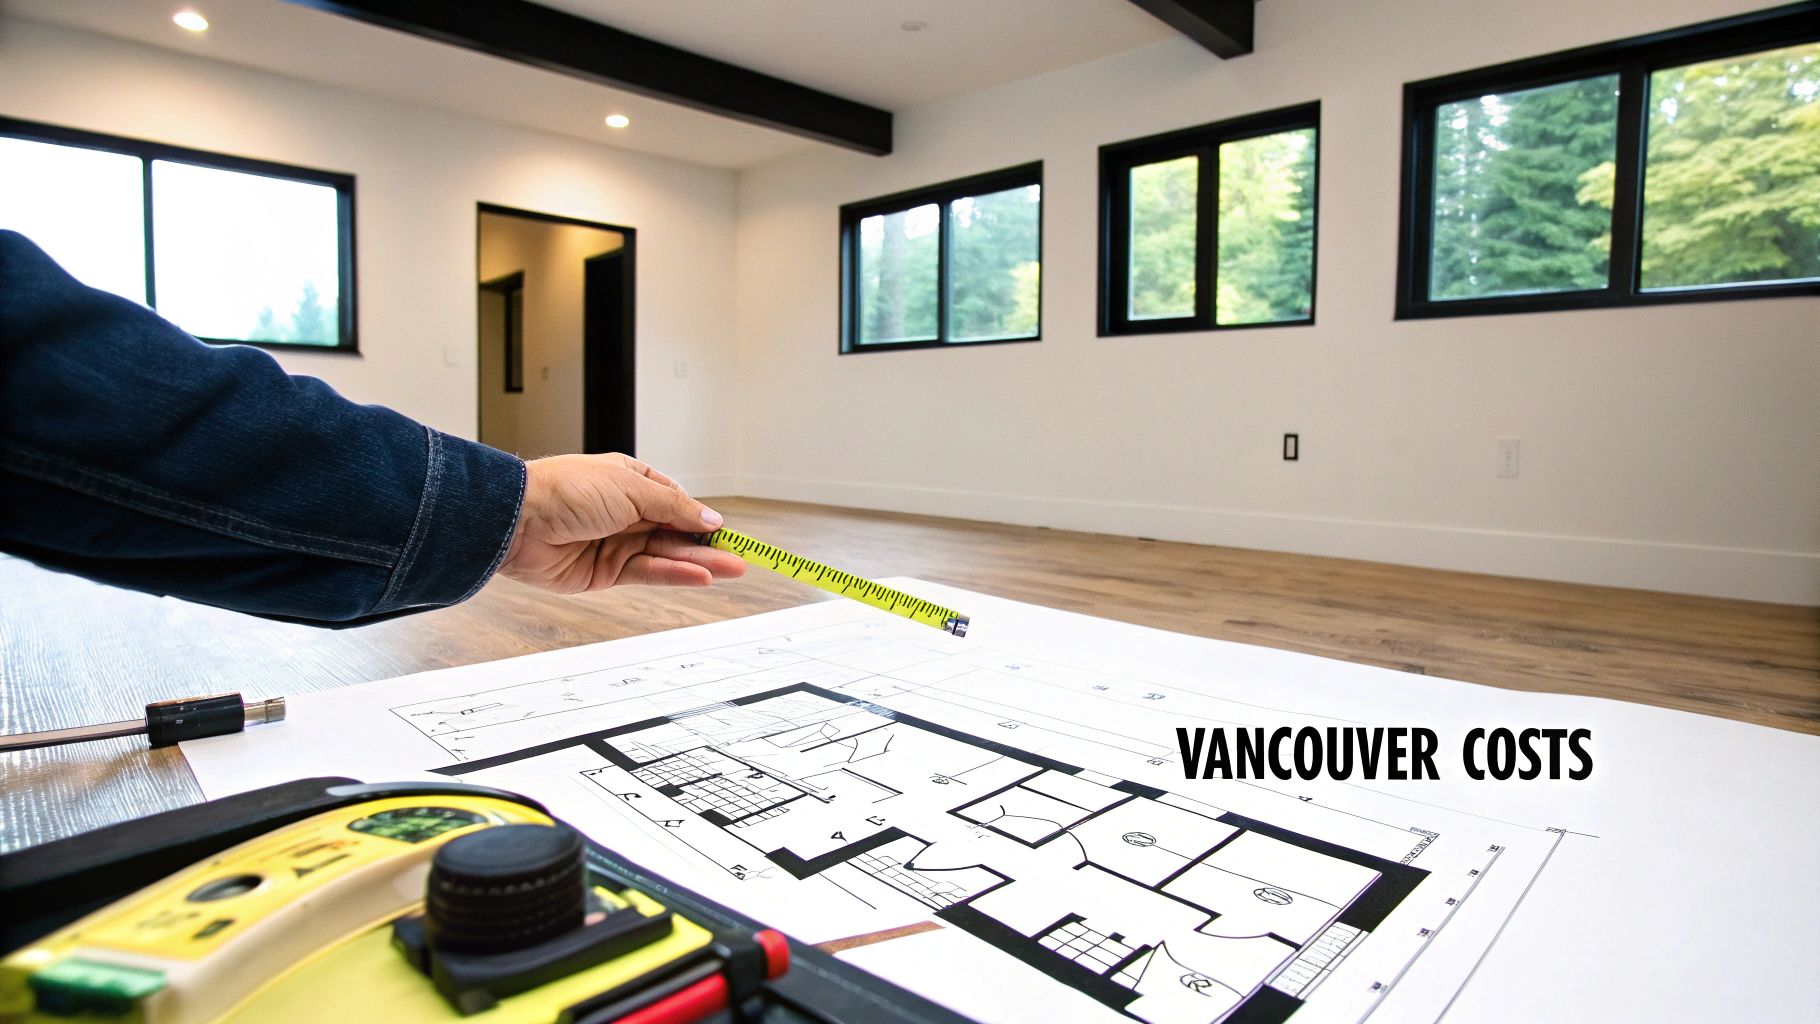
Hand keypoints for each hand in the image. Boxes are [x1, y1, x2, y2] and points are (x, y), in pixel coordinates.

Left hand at [497, 453, 746, 592]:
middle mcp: (625, 513)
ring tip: (733, 569)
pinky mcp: (605, 572)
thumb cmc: (565, 489)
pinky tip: (700, 576)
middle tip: (741, 557)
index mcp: (630, 482)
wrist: (518, 519)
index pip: (677, 502)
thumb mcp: (631, 488)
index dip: (701, 518)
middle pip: (675, 531)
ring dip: (699, 562)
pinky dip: (674, 574)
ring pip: (666, 554)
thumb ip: (673, 507)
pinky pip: (648, 573)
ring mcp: (615, 543)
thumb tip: (708, 518)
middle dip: (707, 544)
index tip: (728, 532)